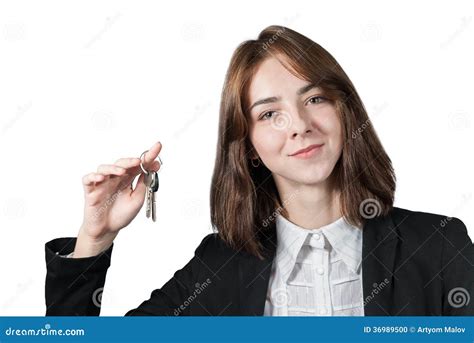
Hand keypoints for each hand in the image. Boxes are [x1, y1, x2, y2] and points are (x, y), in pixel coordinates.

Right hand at [74, 141, 161, 256]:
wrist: (108, 230)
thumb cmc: (122, 214)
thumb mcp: (138, 199)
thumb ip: (144, 183)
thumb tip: (155, 166)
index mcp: (128, 180)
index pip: (138, 165)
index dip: (148, 155)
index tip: (158, 146)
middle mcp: (115, 178)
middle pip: (121, 163)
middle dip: (130, 161)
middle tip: (139, 161)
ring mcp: (102, 183)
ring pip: (104, 168)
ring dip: (114, 167)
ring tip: (122, 172)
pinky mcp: (90, 190)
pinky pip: (88, 179)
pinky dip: (93, 176)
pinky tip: (101, 178)